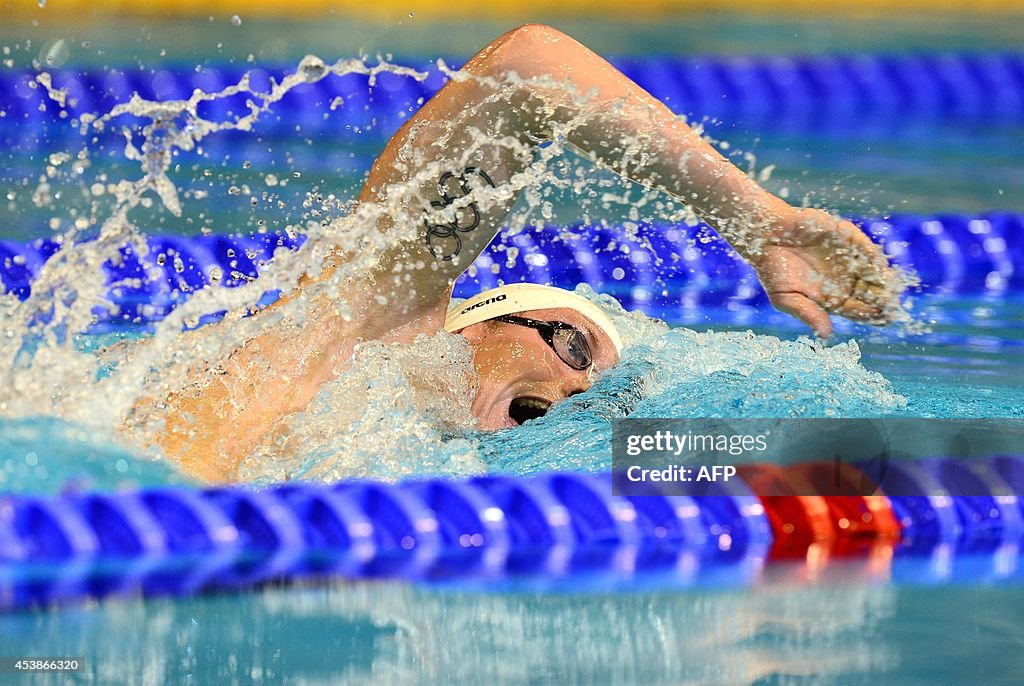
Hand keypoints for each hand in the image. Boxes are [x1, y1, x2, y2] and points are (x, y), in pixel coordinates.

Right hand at [750, 208, 903, 337]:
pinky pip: (866, 250)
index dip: (873, 315)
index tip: (885, 319)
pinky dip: (874, 259)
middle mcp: (845, 280)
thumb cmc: (772, 269)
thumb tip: (826, 335)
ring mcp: (848, 259)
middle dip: (884, 301)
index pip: (859, 310)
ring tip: (891, 290)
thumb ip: (808, 314)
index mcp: (832, 298)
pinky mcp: (848, 238)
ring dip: (884, 282)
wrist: (765, 235)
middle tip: (893, 306)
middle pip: (872, 294)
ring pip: (874, 273)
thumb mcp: (786, 299)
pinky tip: (880, 269)